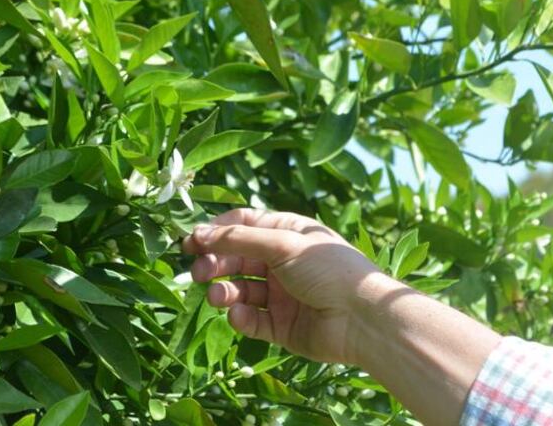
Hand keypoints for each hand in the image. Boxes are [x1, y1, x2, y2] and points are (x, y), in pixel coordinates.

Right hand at [183, 208, 382, 362]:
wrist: (362, 319)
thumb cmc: (328, 270)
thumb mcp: (283, 244)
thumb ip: (238, 239)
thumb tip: (198, 233)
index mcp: (287, 234)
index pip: (243, 225)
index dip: (215, 232)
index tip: (190, 242)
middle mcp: (282, 262)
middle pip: (236, 259)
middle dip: (215, 263)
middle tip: (199, 272)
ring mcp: (281, 295)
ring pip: (240, 290)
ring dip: (224, 291)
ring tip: (217, 296)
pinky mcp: (281, 326)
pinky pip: (251, 320)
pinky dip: (240, 317)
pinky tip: (238, 315)